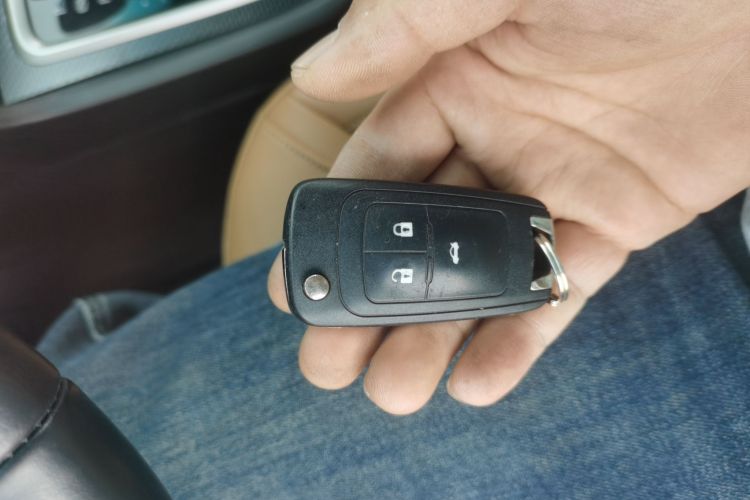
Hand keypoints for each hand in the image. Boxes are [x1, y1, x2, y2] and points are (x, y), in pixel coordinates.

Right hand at [268, 0, 749, 413]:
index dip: (333, 228)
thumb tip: (318, 71)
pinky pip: (560, 288)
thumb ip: (408, 22)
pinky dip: (521, 336)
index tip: (298, 282)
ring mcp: (554, 183)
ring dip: (435, 334)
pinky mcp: (617, 219)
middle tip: (329, 359)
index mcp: (456, 77)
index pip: (376, 166)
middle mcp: (497, 135)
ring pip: (479, 273)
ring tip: (394, 388)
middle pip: (417, 235)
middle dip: (371, 302)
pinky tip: (478, 378)